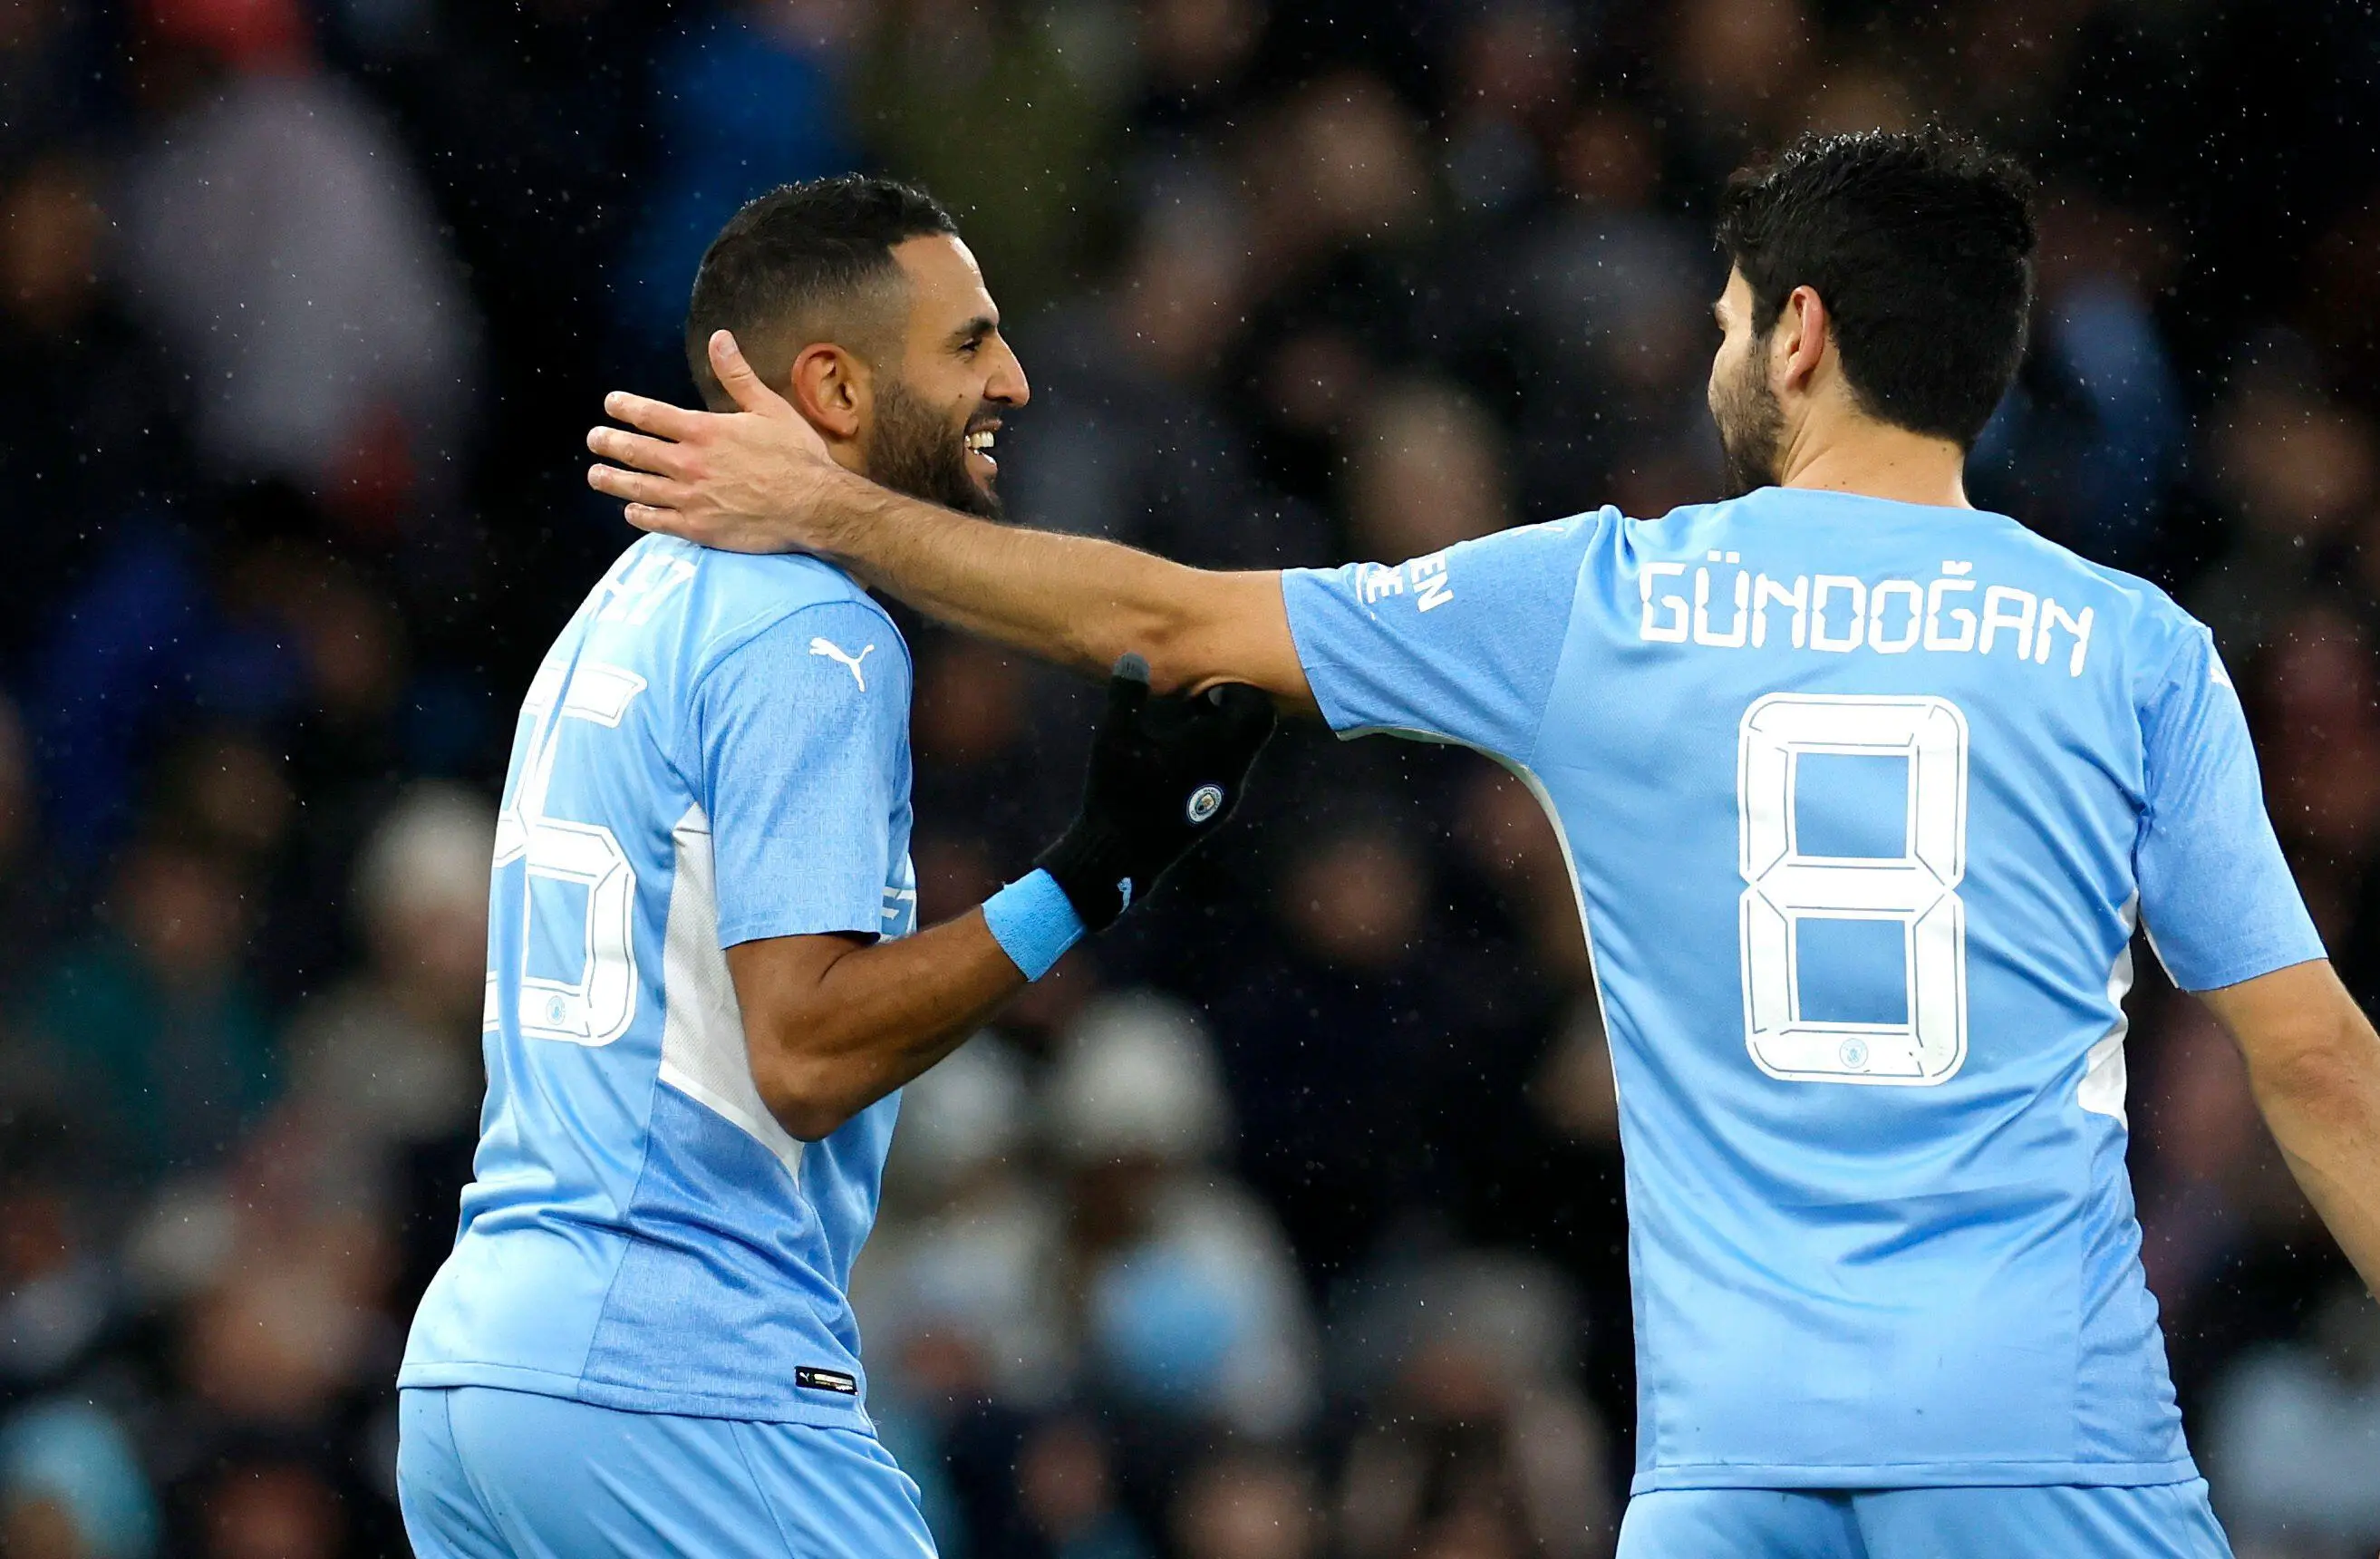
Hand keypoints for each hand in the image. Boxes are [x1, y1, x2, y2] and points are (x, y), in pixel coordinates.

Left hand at [586, 330, 845, 552]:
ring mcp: (690, 498)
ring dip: (612, 480)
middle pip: (635, 450)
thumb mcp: (769, 407)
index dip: (626, 407)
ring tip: (595, 475)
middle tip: (594, 440)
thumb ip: (737, 375)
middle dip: (609, 443)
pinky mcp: (698, 528)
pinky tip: (630, 511)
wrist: (814, 506)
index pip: (651, 414)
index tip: (611, 404)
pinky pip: (657, 521)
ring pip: (637, 487)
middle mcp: (688, 463)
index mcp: (703, 430)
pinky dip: (639, 515)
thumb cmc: (796, 455)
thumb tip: (719, 337)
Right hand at [1037, 655, 1276, 930]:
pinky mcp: (1216, 812)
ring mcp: (1228, 796)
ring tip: (1181, 731)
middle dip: (1231, 710)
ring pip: (1243, 753)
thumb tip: (1134, 656)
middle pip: (1256, 728)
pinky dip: (1214, 759)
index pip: (1257, 708)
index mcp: (1216, 748)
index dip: (1236, 690)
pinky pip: (1230, 774)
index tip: (1202, 689)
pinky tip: (1176, 763)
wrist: (1119, 857)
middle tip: (1194, 705)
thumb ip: (1127, 695)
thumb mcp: (1114, 738)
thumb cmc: (1117, 793)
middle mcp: (1232, 772)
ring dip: (1221, 735)